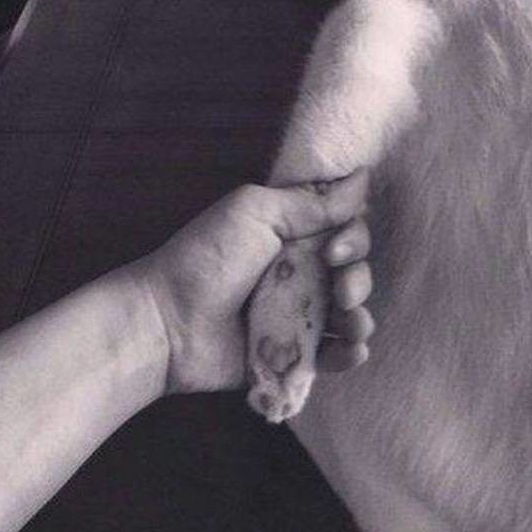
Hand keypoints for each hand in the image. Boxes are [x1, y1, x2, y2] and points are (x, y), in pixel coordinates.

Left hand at [139, 169, 372, 393]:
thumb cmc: (206, 258)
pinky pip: (333, 354)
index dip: (353, 238)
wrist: (168, 322)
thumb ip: (312, 203)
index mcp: (291, 235)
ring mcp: (296, 315)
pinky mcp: (292, 354)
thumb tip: (363, 177)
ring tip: (348, 320)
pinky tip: (353, 348)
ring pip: (350, 313)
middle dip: (357, 278)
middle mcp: (299, 272)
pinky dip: (349, 352)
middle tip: (339, 288)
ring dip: (359, 315)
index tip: (335, 249)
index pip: (345, 230)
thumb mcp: (257, 212)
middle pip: (353, 271)